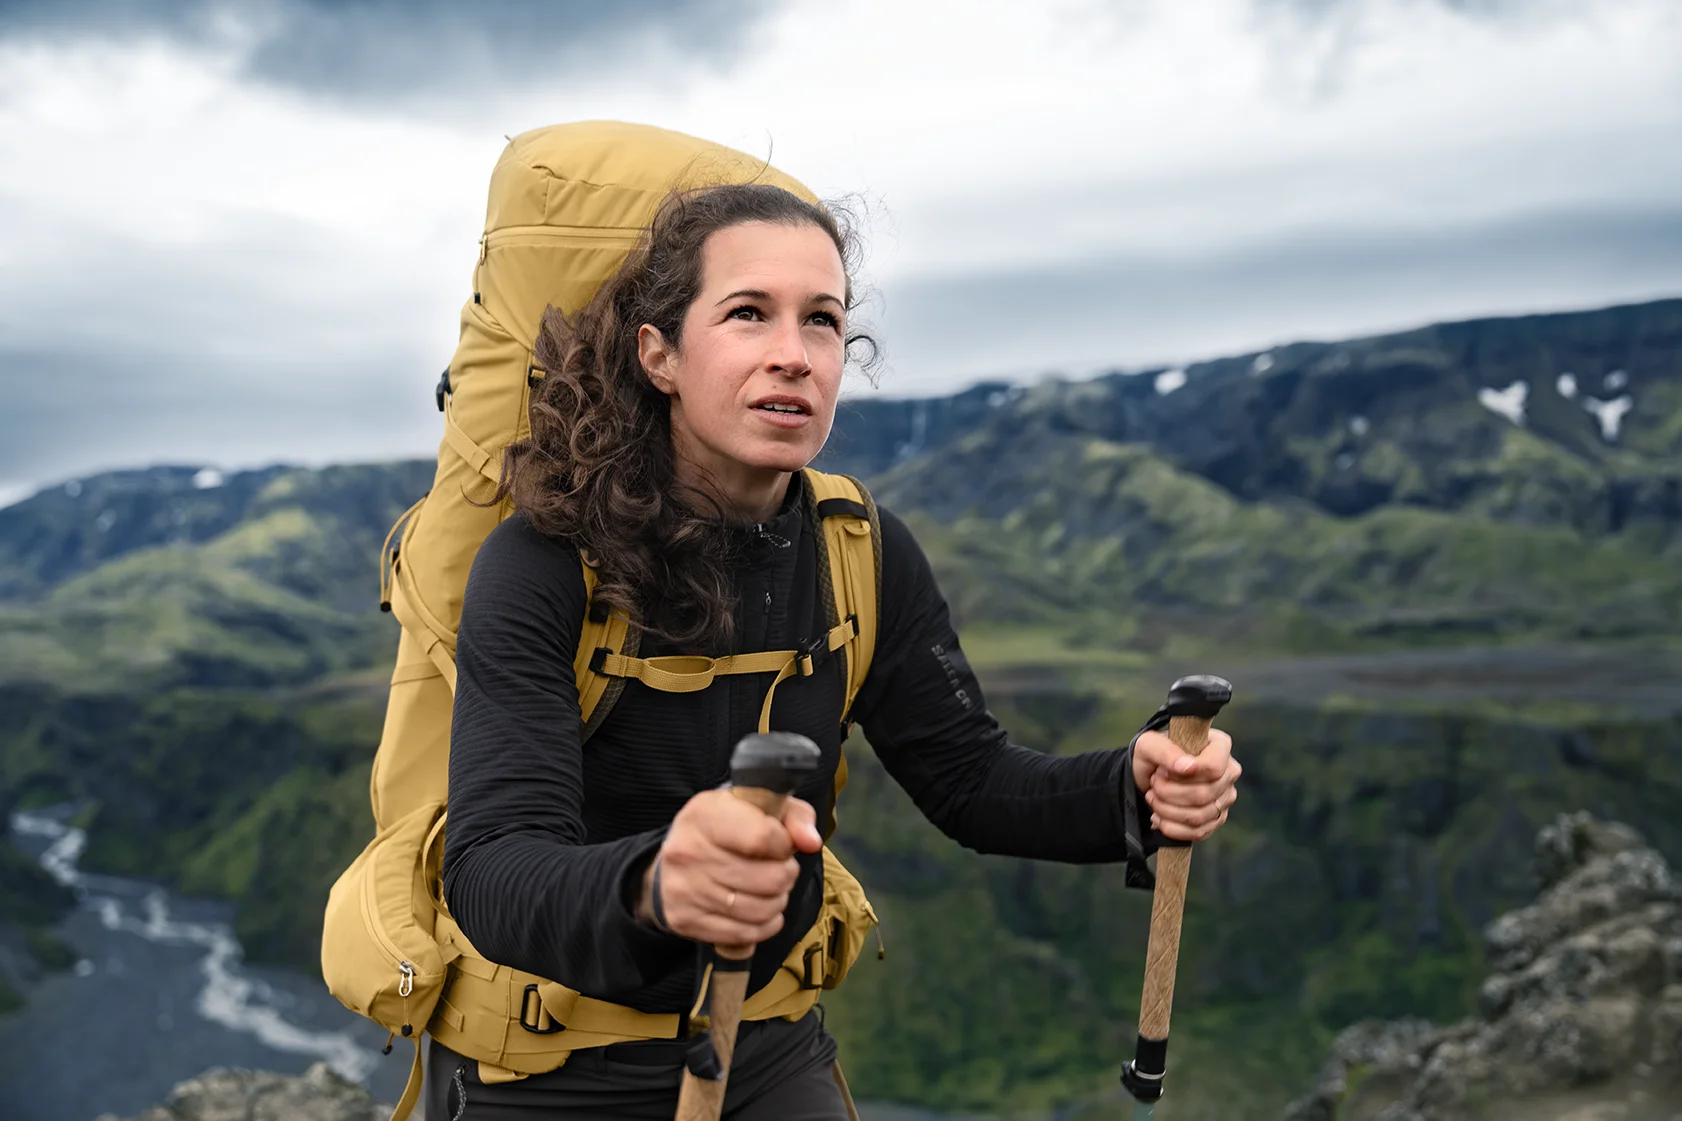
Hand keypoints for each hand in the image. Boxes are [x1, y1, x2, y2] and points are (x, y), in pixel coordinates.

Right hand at [637, 788, 822, 945]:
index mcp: (706, 814)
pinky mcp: (685, 920)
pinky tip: (762, 910)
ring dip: (778, 902)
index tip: (782, 844)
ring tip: (773, 889)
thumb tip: (811, 843)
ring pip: (760, 911)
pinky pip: (744, 935)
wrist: (676, 859)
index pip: (762, 838)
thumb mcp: (762, 806)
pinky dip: (764, 926)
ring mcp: (685, 889)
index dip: (785, 845)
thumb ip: (795, 817)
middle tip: (782, 869)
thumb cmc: (728, 826)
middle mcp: (689, 851)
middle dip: (787, 875)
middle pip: (769, 879)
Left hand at [1132, 727, 1240, 842]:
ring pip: (1199, 816)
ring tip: (1153, 798)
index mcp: (1220, 746)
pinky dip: (1172, 828)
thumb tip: (1187, 767)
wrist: (1149, 774)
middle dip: (1169, 793)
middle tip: (1153, 784)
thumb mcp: (1150, 744)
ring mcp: (1226, 797)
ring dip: (1168, 811)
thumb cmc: (1153, 754)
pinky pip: (1199, 832)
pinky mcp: (1217, 818)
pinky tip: (1158, 817)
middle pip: (1204, 794)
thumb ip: (1167, 751)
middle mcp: (1229, 772)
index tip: (1162, 772)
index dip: (1184, 775)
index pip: (1213, 768)